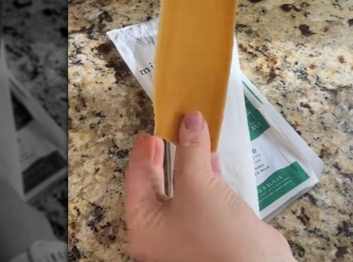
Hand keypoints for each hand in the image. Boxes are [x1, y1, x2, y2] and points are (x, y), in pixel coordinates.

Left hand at [125, 111, 294, 261]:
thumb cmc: (216, 233)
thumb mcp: (197, 185)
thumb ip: (191, 149)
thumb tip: (190, 119)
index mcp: (145, 227)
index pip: (137, 182)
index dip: (143, 154)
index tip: (150, 132)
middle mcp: (162, 233)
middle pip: (156, 186)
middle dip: (164, 157)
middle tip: (167, 132)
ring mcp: (187, 233)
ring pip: (183, 190)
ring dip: (189, 162)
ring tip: (191, 136)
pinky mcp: (211, 231)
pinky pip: (203, 197)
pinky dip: (207, 176)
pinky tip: (213, 157)